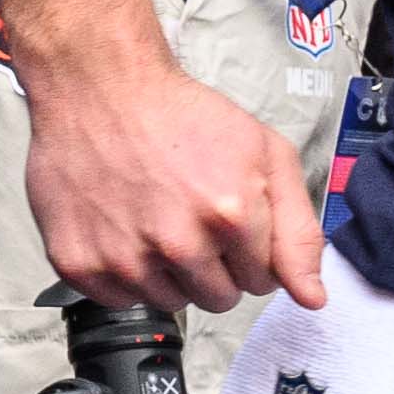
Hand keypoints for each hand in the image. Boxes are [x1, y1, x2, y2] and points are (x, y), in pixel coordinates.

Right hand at [8, 0, 326, 309]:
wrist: (99, 89)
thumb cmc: (184, 116)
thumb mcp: (265, 153)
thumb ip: (298, 230)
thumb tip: (313, 299)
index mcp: (231, 216)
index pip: (261, 282)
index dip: (250, 253)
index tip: (228, 220)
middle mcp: (178, 245)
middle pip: (218, 299)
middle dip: (214, 268)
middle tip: (190, 219)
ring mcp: (125, 259)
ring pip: (170, 303)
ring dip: (169, 274)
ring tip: (154, 221)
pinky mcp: (80, 264)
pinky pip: (120, 300)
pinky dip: (124, 275)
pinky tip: (122, 230)